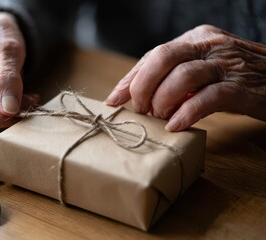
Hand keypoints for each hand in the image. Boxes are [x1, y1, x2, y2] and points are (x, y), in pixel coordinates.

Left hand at [105, 24, 265, 130]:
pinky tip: (176, 125)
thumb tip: (130, 94)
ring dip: (163, 101)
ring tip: (159, 118)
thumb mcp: (201, 70)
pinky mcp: (241, 86)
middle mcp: (209, 45)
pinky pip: (207, 98)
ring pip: (183, 76)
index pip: (153, 55)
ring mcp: (226, 63)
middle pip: (163, 58)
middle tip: (141, 110)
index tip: (114, 100)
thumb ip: (171, 76)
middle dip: (143, 87)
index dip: (131, 79)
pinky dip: (186, 113)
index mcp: (195, 39)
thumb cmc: (233, 78)